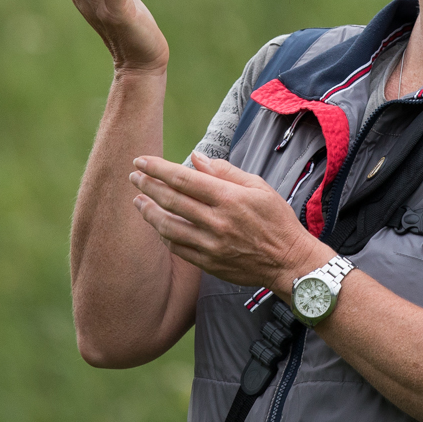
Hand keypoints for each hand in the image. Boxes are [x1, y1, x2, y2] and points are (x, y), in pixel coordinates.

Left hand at [128, 153, 331, 293]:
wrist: (289, 262)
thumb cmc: (276, 219)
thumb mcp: (258, 186)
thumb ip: (224, 171)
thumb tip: (195, 158)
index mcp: (229, 199)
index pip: (184, 179)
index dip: (158, 169)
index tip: (142, 160)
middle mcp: (217, 222)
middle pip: (171, 201)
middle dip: (147, 186)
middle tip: (133, 176)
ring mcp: (211, 246)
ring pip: (168, 227)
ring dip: (149, 212)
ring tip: (138, 200)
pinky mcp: (209, 263)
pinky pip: (178, 247)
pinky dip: (164, 234)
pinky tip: (158, 224)